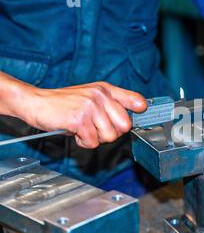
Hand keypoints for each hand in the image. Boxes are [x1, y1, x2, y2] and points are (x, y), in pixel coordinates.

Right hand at [20, 82, 146, 147]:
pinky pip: (92, 142)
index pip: (135, 100)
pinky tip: (74, 132)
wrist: (35, 102)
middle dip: (111, 133)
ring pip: (109, 136)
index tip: (137, 115)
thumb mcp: (90, 96)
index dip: (139, 111)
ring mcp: (90, 107)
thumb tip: (128, 122)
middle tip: (97, 129)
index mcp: (105, 89)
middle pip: (125, 126)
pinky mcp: (79, 119)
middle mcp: (100, 95)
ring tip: (83, 128)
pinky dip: (83, 142)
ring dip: (95, 138)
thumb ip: (109, 105)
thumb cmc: (63, 103)